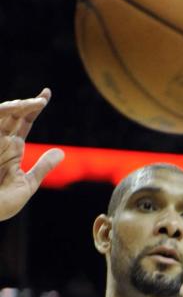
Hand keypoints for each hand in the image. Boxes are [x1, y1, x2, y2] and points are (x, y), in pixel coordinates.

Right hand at [0, 89, 63, 220]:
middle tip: (46, 97)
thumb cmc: (0, 203)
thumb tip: (61, 152)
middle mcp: (0, 140)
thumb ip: (43, 167)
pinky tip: (17, 107)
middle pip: (15, 114)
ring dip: (18, 107)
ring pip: (3, 114)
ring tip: (38, 103)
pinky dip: (4, 111)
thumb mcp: (27, 184)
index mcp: (12, 148)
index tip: (47, 93)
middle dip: (29, 104)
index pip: (25, 121)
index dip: (35, 108)